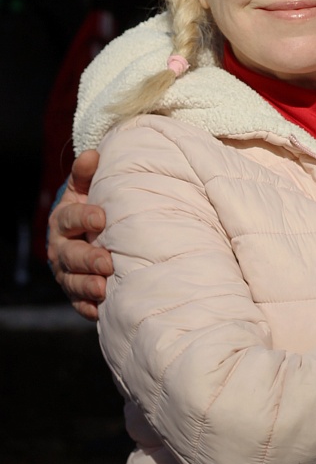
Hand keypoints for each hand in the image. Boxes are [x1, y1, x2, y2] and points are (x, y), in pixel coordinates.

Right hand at [46, 149, 112, 320]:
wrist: (89, 234)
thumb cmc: (92, 207)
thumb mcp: (87, 189)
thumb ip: (87, 175)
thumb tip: (92, 154)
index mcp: (64, 219)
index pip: (70, 218)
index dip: (84, 217)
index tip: (102, 218)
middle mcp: (61, 248)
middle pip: (70, 255)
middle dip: (87, 259)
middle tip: (107, 262)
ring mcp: (67, 272)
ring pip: (72, 281)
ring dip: (87, 285)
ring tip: (103, 287)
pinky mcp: (76, 293)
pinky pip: (79, 303)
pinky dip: (89, 307)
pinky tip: (101, 309)